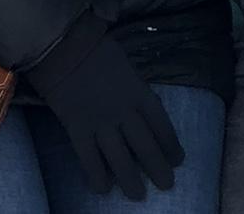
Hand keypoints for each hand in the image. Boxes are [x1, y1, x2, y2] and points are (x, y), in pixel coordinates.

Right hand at [28, 18, 184, 199]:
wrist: (65, 47)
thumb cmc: (98, 50)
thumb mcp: (126, 65)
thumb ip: (135, 89)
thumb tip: (142, 108)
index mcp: (138, 91)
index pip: (160, 123)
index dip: (170, 143)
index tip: (178, 159)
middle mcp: (124, 111)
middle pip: (145, 145)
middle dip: (157, 167)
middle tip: (166, 184)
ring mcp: (101, 122)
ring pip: (120, 157)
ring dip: (130, 179)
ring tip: (138, 195)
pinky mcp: (77, 129)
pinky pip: (89, 158)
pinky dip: (96, 175)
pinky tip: (103, 188)